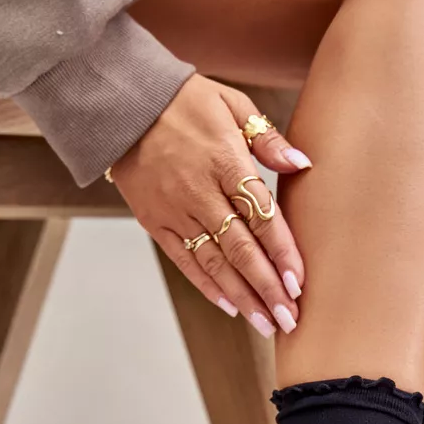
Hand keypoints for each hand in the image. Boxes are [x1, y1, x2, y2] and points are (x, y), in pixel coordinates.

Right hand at [110, 74, 310, 337]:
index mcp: (225, 161)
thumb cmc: (184, 100)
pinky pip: (184, 261)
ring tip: (266, 324)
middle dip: (267, 288)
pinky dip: (208, 286)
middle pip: (240, 249)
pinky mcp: (154, 221)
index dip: (282, 253)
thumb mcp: (231, 103)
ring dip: (242, 297)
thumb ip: (268, 138)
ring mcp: (175, 210)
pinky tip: (231, 307)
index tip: (299, 283)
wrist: (121, 102)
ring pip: (214, 263)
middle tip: (289, 319)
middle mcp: (200, 192)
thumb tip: (302, 163)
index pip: (261, 217)